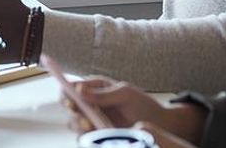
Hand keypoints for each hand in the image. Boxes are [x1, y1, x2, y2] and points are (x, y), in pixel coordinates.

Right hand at [62, 78, 205, 145]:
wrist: (159, 126)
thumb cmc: (142, 105)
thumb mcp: (125, 94)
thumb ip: (102, 94)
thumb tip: (79, 89)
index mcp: (95, 88)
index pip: (71, 87)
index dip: (66, 93)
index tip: (70, 101)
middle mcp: (90, 103)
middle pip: (69, 107)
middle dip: (73, 113)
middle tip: (85, 120)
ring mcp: (93, 120)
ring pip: (74, 124)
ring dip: (80, 127)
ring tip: (94, 128)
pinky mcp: (98, 136)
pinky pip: (85, 138)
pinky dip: (88, 139)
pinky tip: (99, 138)